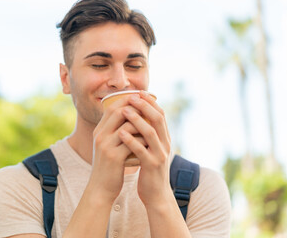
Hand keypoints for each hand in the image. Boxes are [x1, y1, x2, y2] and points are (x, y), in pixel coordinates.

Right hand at [90, 96, 143, 202]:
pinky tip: (151, 144)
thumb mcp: (109, 146)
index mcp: (99, 130)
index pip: (111, 107)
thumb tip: (134, 115)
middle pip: (118, 111)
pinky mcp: (114, 157)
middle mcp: (100, 135)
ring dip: (143, 125)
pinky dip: (143, 141)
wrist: (100, 188)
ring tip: (153, 126)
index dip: (127, 100)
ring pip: (127, 126)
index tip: (141, 98)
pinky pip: (133, 143)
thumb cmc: (109, 166)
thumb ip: (117, 131)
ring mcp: (105, 146)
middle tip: (151, 108)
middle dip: (136, 108)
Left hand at [118, 91, 172, 205]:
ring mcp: (160, 155)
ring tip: (125, 110)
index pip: (160, 115)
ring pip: (150, 133)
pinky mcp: (152, 166)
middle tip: (132, 96)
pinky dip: (131, 140)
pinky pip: (141, 151)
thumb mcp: (152, 150)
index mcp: (164, 138)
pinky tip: (120, 133)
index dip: (150, 102)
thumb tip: (139, 118)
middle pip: (158, 119)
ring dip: (137, 120)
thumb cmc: (150, 169)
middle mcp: (165, 144)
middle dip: (145, 106)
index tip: (139, 92)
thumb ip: (149, 136)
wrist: (156, 194)